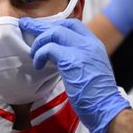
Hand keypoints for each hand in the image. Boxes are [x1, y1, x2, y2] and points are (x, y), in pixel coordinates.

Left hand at [20, 18, 129, 132]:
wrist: (106, 108)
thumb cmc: (96, 95)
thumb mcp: (91, 68)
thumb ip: (79, 57)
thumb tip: (59, 53)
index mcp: (95, 44)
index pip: (73, 24)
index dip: (55, 25)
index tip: (42, 29)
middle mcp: (89, 43)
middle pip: (61, 25)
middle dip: (40, 26)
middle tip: (26, 26)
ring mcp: (81, 50)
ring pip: (54, 33)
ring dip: (39, 43)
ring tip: (34, 55)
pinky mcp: (72, 61)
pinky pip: (49, 49)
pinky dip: (39, 55)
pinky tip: (38, 65)